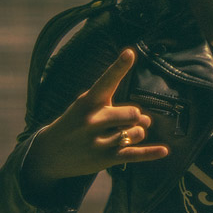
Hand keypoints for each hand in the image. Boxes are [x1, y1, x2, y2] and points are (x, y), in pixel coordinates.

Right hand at [23, 48, 168, 186]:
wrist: (48, 154)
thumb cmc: (75, 124)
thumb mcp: (86, 107)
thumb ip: (119, 109)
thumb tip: (147, 121)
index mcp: (88, 101)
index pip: (107, 81)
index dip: (119, 67)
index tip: (129, 53)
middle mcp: (93, 120)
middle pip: (134, 112)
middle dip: (135, 116)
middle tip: (125, 121)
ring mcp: (98, 141)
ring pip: (137, 132)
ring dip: (136, 133)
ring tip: (120, 135)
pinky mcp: (105, 159)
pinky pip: (134, 154)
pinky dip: (151, 152)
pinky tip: (164, 150)